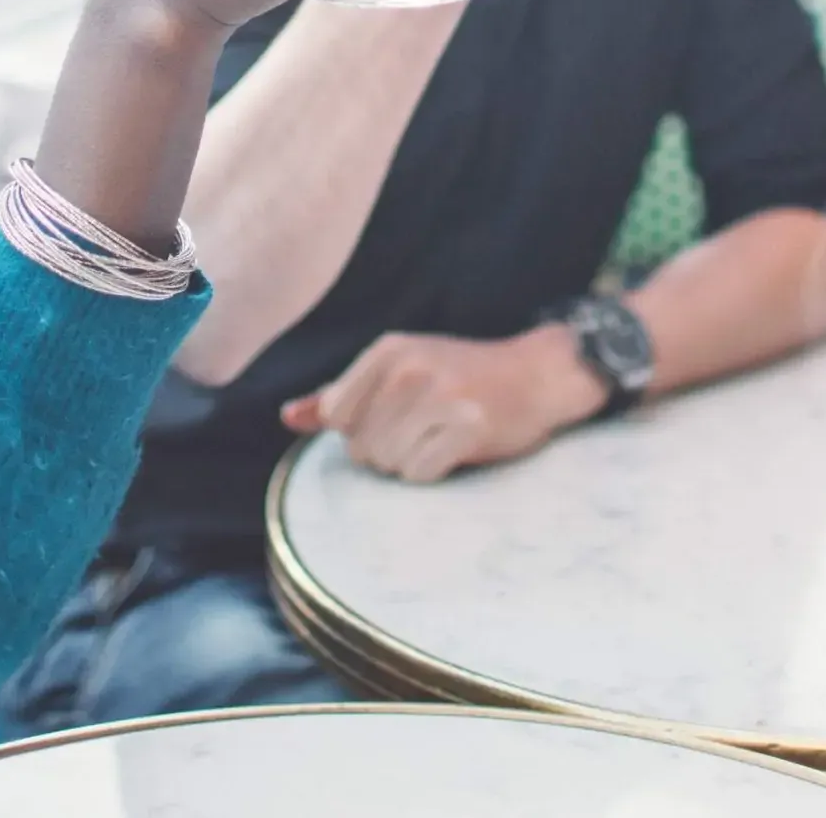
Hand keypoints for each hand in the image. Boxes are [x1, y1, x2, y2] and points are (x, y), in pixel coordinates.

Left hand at [278, 326, 605, 482]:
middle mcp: (408, 369)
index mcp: (386, 351)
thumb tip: (288, 417)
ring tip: (440, 437)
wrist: (537, 374)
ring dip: (412, 462)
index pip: (335, 417)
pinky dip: (435, 471)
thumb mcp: (398, 368)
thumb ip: (341, 394)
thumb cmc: (461, 374)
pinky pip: (420, 474)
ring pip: (388, 464)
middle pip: (360, 447)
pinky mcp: (467, 426)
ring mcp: (439, 396)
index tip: (393, 417)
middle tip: (424, 428)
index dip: (359, 430)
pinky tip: (456, 449)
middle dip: (387, 450)